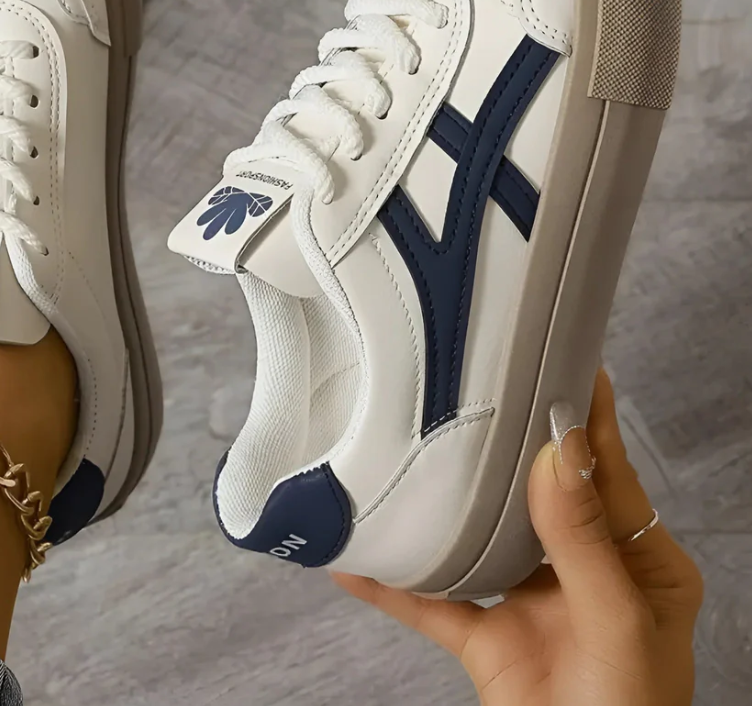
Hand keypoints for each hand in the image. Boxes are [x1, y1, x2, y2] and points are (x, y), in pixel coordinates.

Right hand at [334, 370, 702, 705]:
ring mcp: (532, 601)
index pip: (606, 472)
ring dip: (446, 504)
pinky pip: (432, 600)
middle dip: (508, 445)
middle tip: (476, 389)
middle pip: (539, 491)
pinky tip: (356, 560)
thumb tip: (557, 455)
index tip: (561, 359)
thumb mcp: (619, 625)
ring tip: (413, 451)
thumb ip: (583, 541)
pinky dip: (393, 583)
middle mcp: (584, 572)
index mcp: (639, 563)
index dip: (583, 416)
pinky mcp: (487, 637)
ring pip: (481, 534)